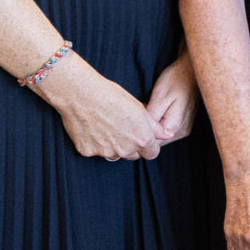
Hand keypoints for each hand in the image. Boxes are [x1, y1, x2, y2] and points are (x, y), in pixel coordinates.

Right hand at [33, 55, 167, 160]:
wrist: (82, 94)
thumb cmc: (112, 96)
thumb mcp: (139, 108)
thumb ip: (155, 126)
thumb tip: (168, 134)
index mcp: (142, 138)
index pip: (152, 153)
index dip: (148, 146)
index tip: (142, 138)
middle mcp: (125, 149)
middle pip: (132, 155)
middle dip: (130, 147)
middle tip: (122, 129)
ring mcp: (106, 152)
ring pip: (113, 153)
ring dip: (112, 145)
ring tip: (105, 125)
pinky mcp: (87, 151)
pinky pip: (94, 150)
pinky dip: (93, 142)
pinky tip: (90, 127)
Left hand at [145, 53, 198, 145]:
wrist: (192, 70)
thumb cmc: (176, 80)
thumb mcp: (160, 97)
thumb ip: (152, 118)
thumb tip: (142, 133)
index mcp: (174, 128)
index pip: (150, 142)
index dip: (139, 133)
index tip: (133, 119)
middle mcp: (181, 132)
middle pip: (156, 141)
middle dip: (145, 131)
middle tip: (139, 112)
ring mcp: (184, 129)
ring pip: (161, 136)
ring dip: (151, 127)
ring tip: (147, 110)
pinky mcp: (184, 124)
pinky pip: (166, 130)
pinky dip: (158, 123)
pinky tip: (155, 110)